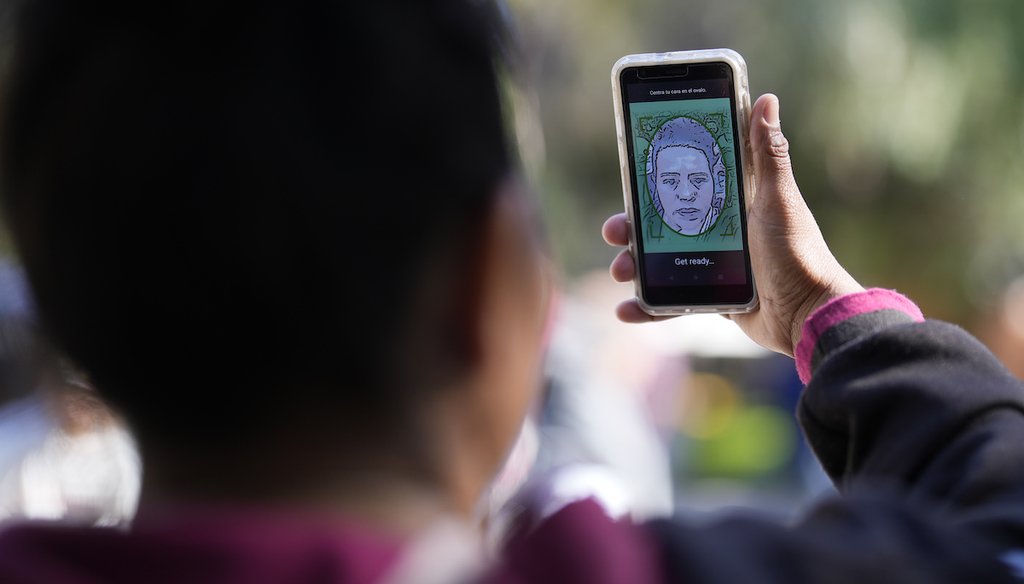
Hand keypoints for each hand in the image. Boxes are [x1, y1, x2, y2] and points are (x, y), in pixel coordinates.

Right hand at [602, 94, 862, 355]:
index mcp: (734, 202)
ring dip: (633, 265)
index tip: (631, 175)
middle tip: (615, 229)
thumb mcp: (778, 200)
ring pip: (661, 261)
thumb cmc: (797, 254)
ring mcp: (714, 265)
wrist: (808, 316)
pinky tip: (625, 309)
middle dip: (632, 227)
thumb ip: (768, 154)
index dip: (655, 180)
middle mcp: (720, 231)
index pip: (686, 183)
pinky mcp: (713, 298)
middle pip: (663, 223)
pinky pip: (672, 300)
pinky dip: (647, 306)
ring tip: (621, 269)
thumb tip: (766, 99)